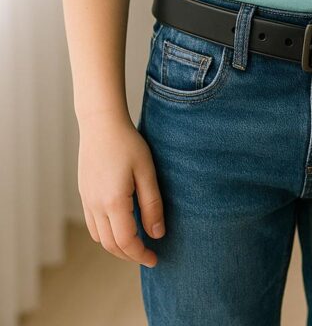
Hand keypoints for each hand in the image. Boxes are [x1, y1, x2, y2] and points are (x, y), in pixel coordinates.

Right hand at [78, 111, 164, 267]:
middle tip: (148, 255)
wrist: (101, 124)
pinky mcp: (84, 194)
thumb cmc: (127, 143)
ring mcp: (86, 200)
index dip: (141, 255)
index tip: (155, 259)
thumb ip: (152, 204)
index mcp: (113, 202)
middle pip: (111, 245)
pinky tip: (120, 226)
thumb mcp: (147, 171)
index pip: (126, 242)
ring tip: (136, 243)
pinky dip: (106, 234)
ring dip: (117, 246)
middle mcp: (96, 205)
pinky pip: (93, 225)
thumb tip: (157, 234)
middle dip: (130, 255)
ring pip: (99, 237)